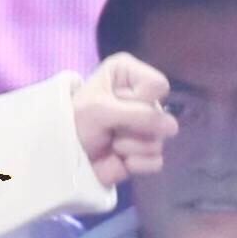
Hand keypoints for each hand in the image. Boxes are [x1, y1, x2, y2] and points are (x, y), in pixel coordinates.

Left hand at [72, 53, 175, 184]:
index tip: (113, 102)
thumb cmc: (75, 120)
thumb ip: (138, 114)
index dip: (138, 99)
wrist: (63, 154)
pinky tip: (120, 159)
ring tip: (110, 142)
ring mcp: (148, 127)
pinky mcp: (147, 152)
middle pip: (159, 116)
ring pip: (158, 141)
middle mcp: (143, 98)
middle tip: (108, 126)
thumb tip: (173, 127)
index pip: (158, 85)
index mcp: (130, 74)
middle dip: (131, 126)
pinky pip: (156, 161)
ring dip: (129, 146)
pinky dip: (136, 163)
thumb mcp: (101, 109)